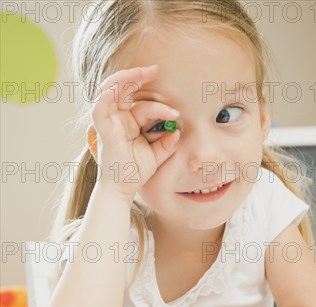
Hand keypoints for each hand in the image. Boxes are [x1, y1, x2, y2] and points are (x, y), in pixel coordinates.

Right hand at [87, 65, 179, 201]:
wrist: (123, 189)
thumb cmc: (136, 172)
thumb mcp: (157, 155)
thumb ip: (167, 143)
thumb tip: (177, 131)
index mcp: (129, 122)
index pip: (143, 106)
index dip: (160, 107)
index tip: (176, 114)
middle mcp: (117, 118)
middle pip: (124, 89)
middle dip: (138, 76)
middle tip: (156, 70)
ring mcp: (109, 122)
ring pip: (111, 90)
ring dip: (127, 78)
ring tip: (146, 72)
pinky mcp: (102, 128)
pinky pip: (100, 106)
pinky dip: (108, 95)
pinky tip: (121, 88)